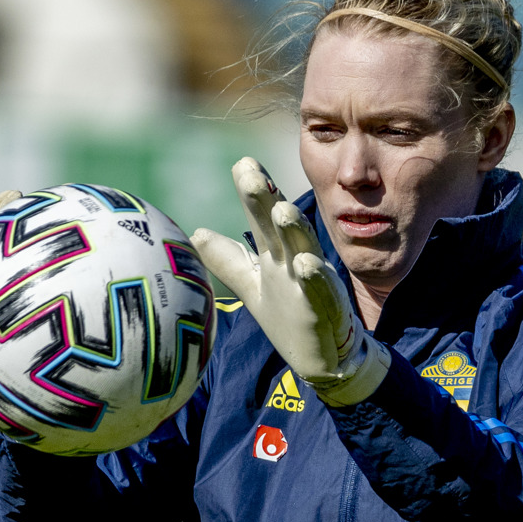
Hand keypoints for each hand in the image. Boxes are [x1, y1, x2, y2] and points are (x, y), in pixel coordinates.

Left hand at [190, 158, 389, 407]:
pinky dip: (316, 277)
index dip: (253, 192)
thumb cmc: (290, 317)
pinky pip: (321, 291)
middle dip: (265, 199)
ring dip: (293, 229)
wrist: (326, 357)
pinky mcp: (326, 308)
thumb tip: (196, 232)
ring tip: (281, 210)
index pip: (261, 218)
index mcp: (275, 254)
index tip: (242, 164)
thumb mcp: (253, 285)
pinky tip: (306, 265)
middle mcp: (294, 261)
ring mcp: (311, 283)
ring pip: (303, 250)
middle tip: (250, 172)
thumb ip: (227, 259)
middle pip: (278, 225)